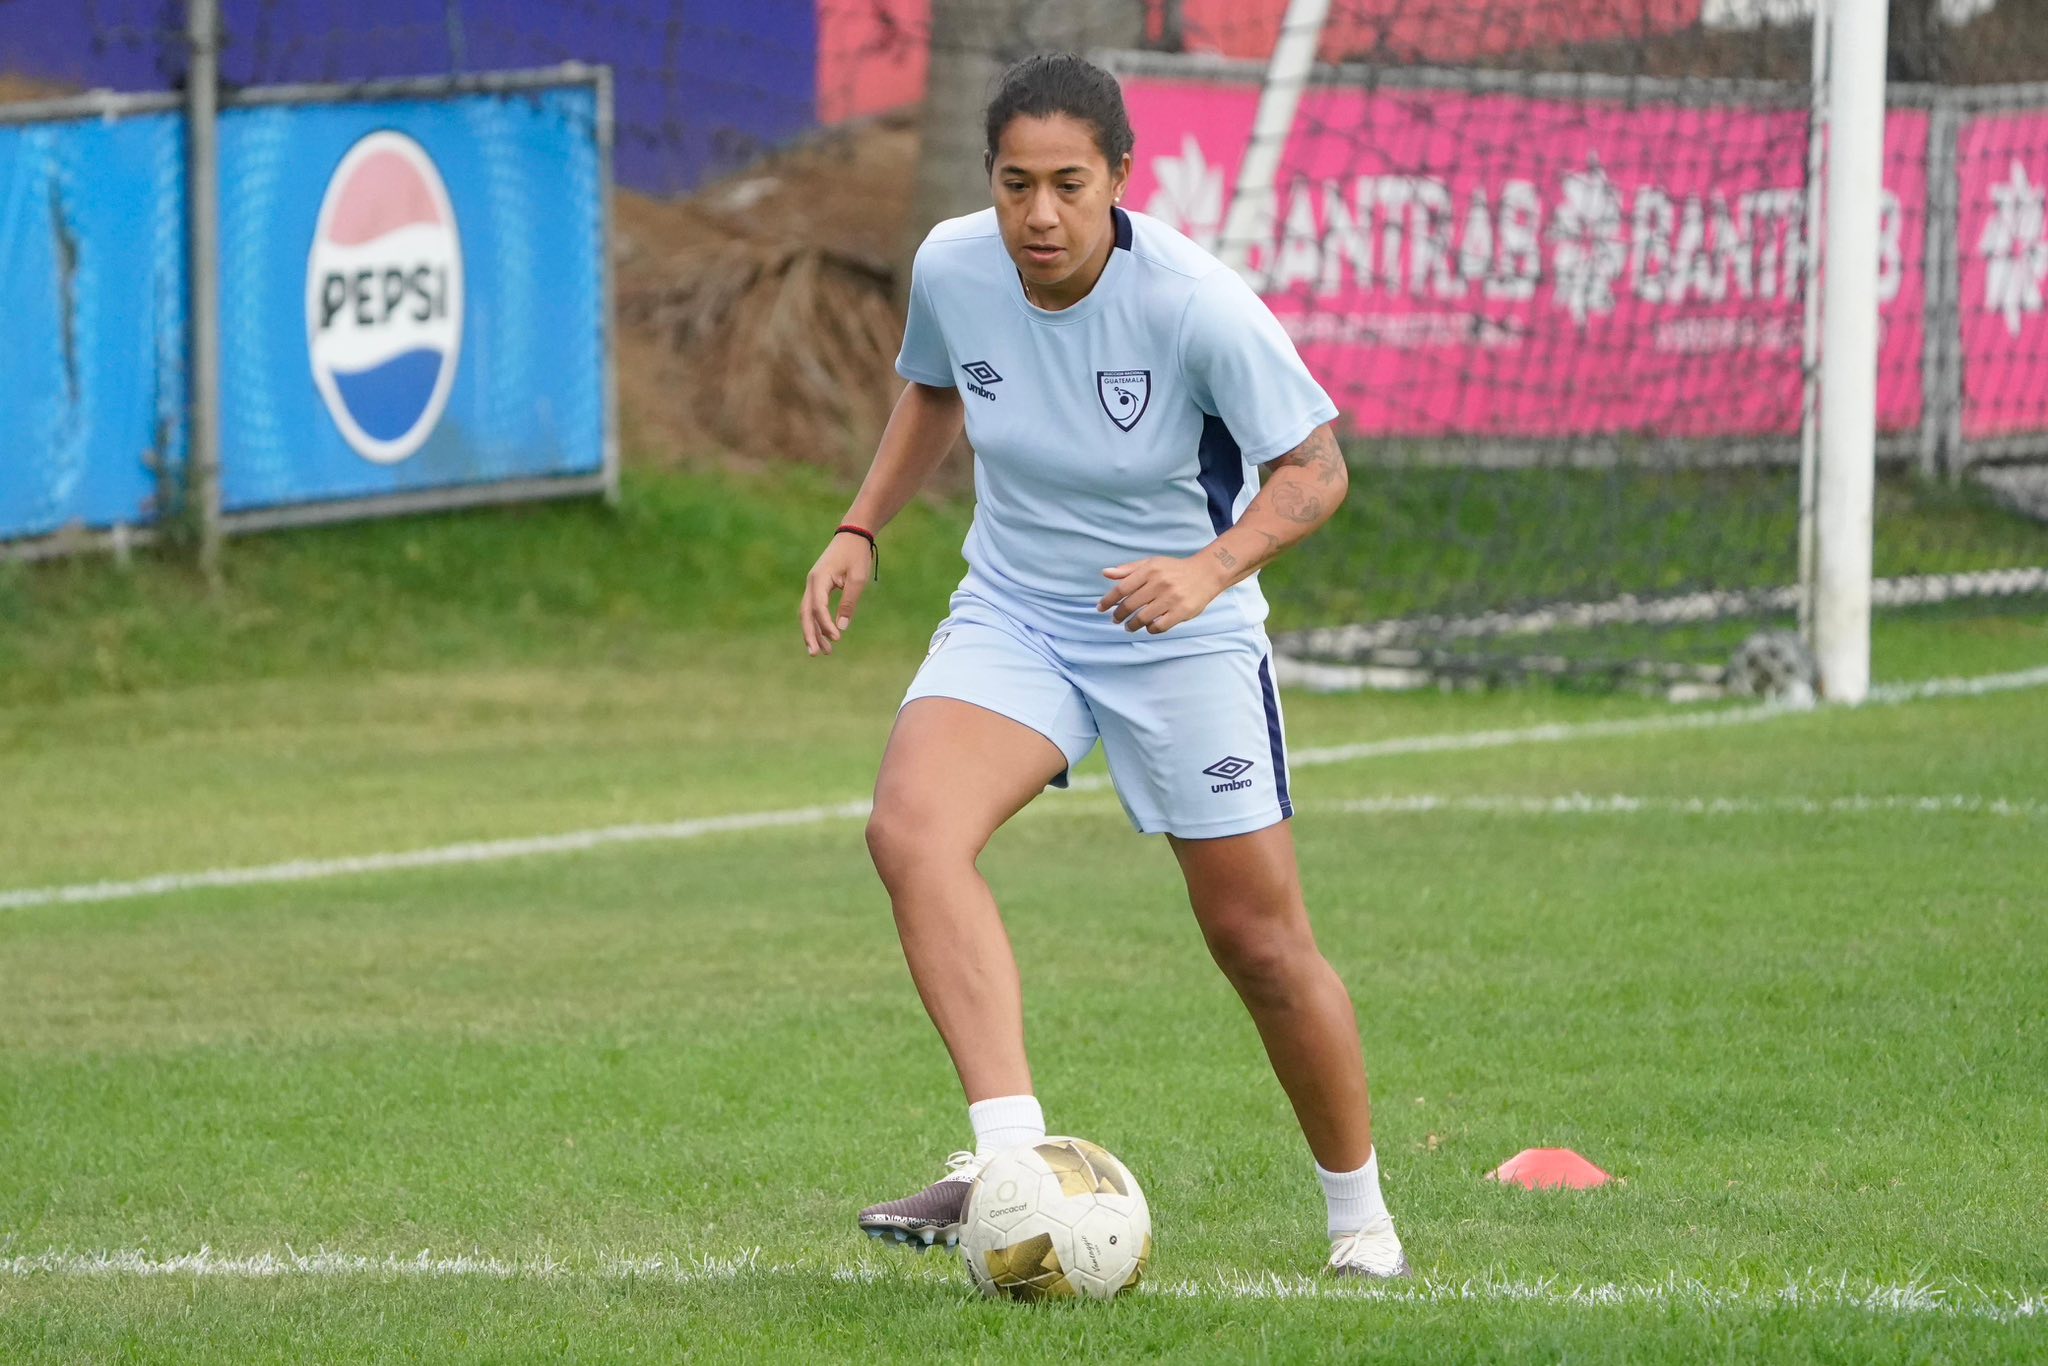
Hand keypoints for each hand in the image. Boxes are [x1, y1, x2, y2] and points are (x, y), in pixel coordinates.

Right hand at [801, 533, 872, 655]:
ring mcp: (813, 585)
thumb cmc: (856, 555)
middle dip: (810, 635)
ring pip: (808, 613)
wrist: (853, 535)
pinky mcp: (818, 587)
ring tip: (823, 652)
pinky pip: (814, 608)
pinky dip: (817, 623)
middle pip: (805, 613)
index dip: (825, 625)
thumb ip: (848, 603)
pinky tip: (823, 637)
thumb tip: (841, 628)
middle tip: (816, 654)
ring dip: (813, 632)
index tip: (837, 638)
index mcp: (819, 579)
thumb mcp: (858, 579)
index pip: (818, 607)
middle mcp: (812, 583)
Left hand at [1096, 555, 1225, 633]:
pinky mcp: (1181, 612)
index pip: (1122, 588)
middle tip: (1115, 620)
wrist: (1207, 573)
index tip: (1101, 608)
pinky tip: (1148, 627)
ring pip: (1143, 618)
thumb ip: (1128, 570)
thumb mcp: (1151, 564)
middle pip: (1130, 605)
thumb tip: (1105, 573)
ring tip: (1129, 626)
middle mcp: (1159, 583)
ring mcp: (1171, 598)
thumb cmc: (1175, 569)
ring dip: (1132, 625)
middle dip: (1119, 615)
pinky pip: (1159, 626)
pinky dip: (1150, 629)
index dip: (1108, 600)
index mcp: (1150, 570)